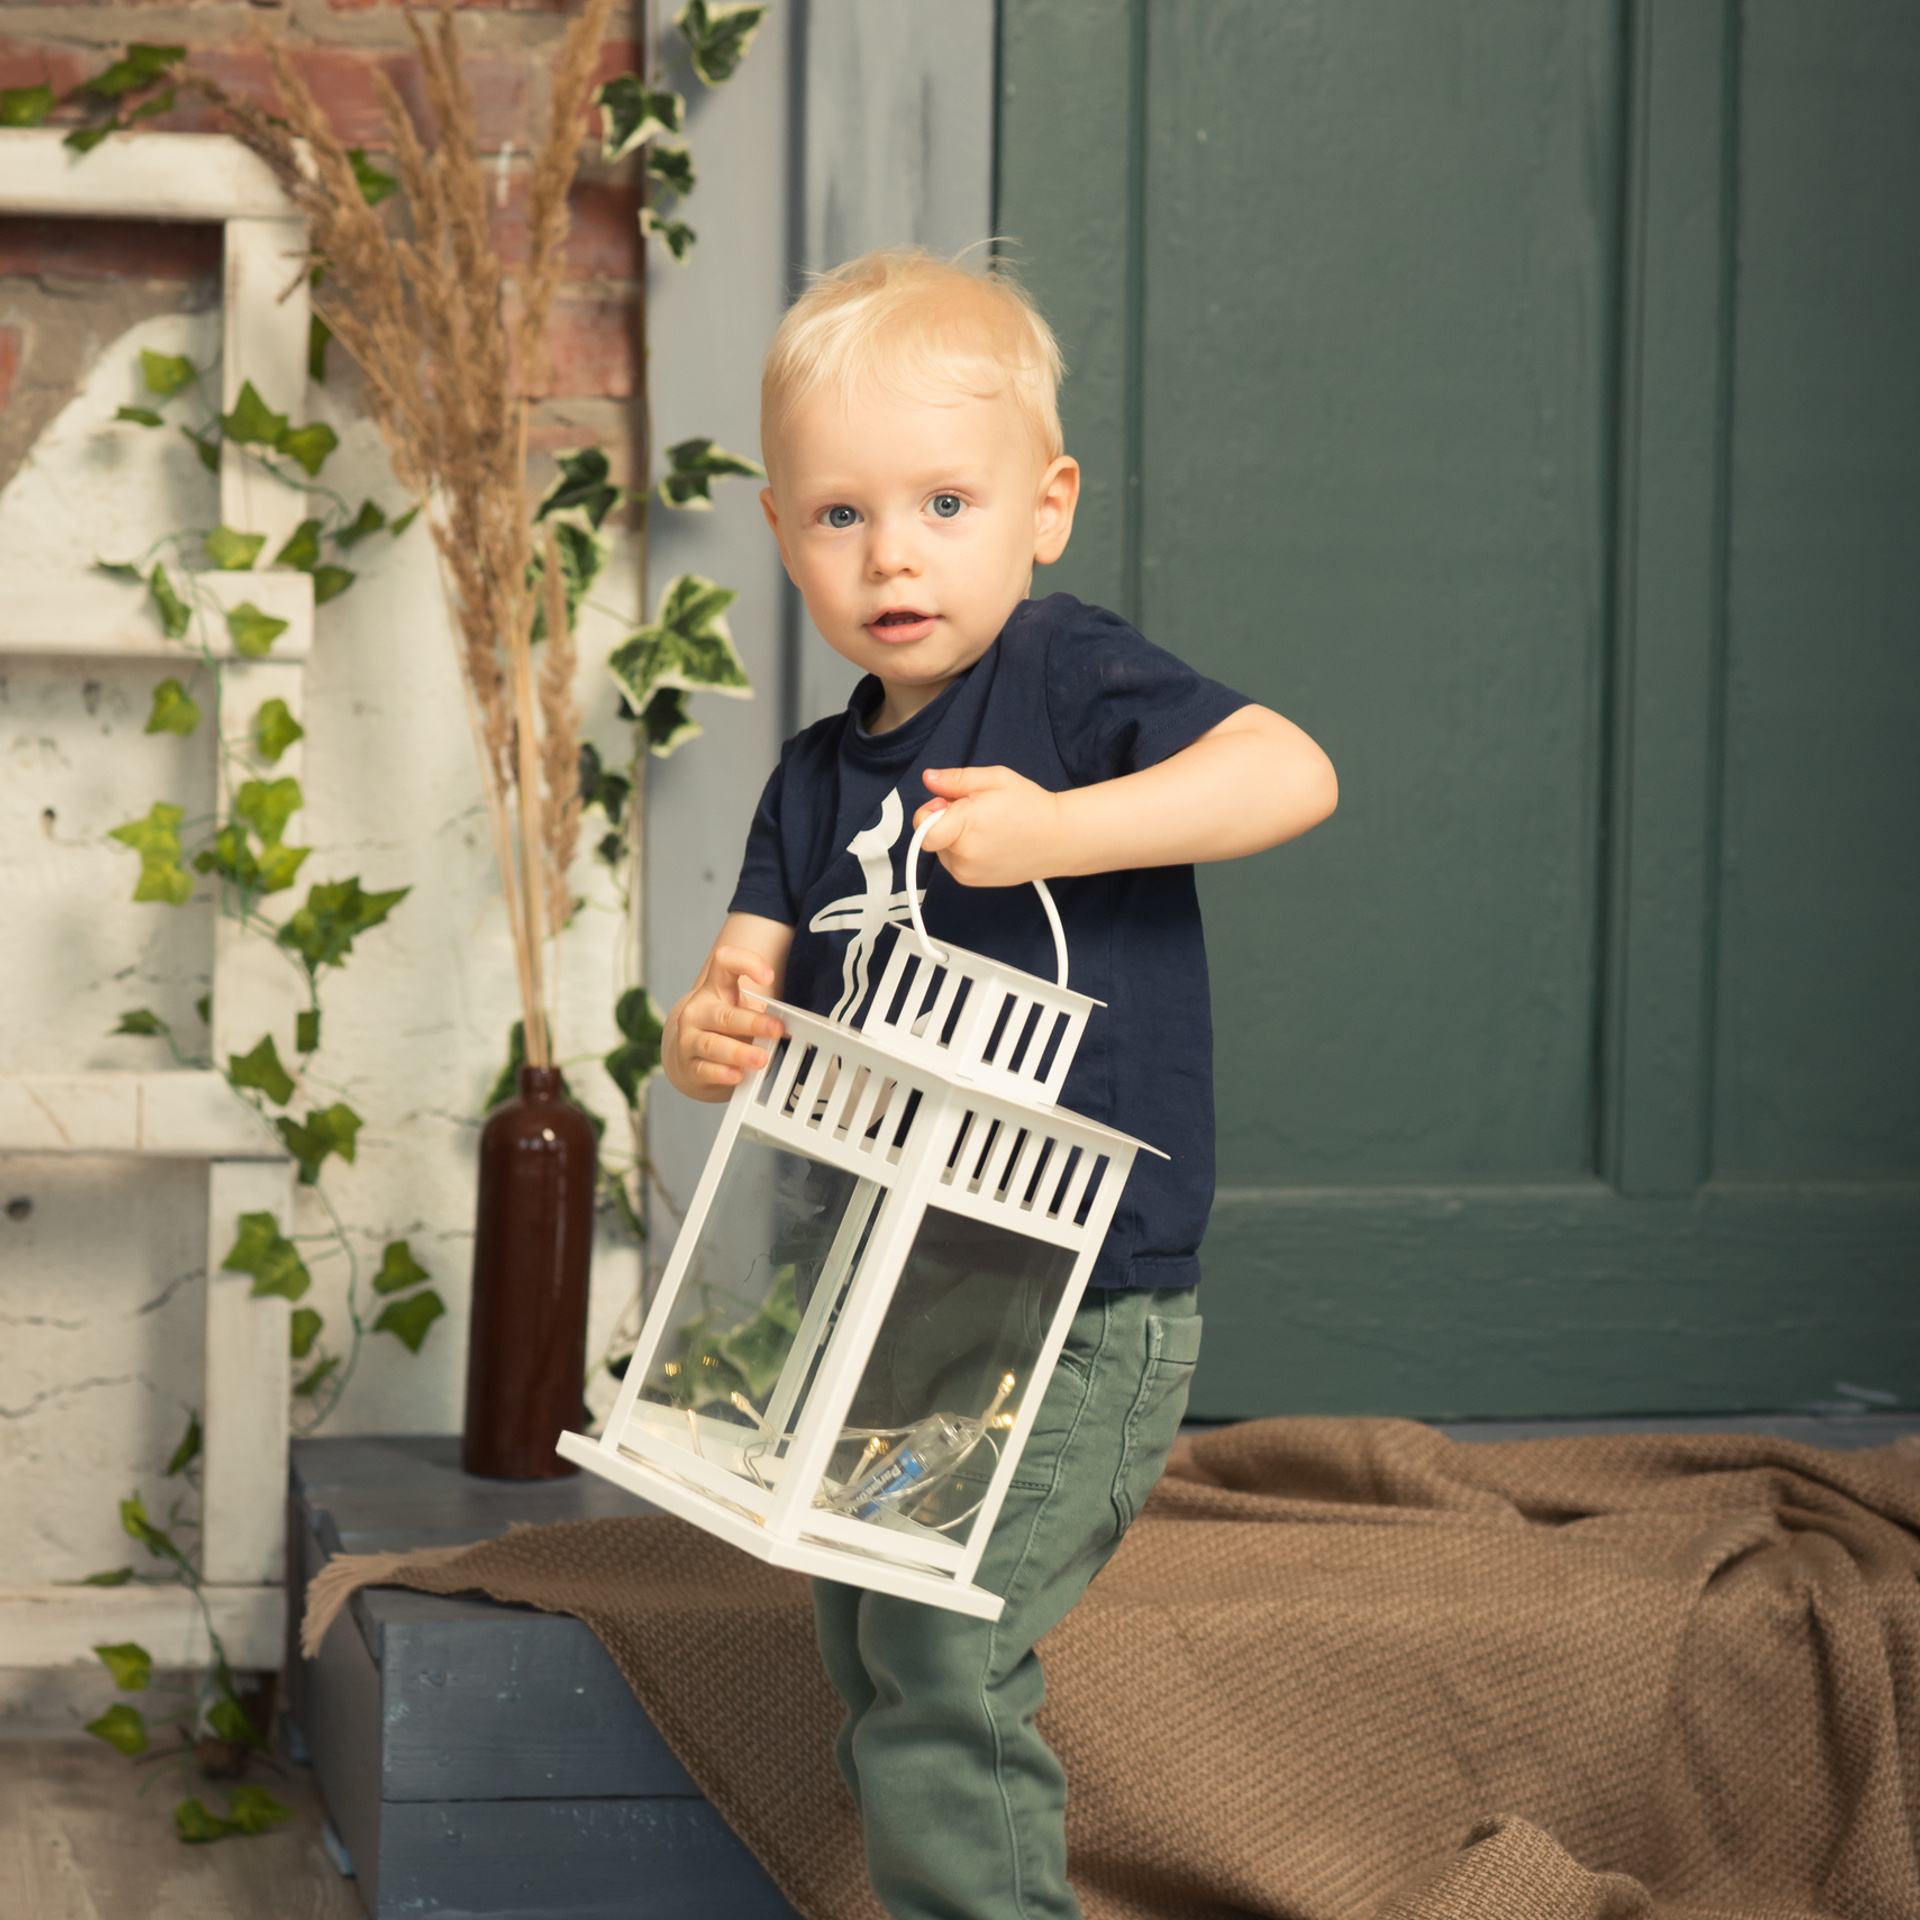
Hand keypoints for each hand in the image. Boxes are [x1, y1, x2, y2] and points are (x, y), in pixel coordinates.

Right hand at [666, 944, 785, 1096]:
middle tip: (777, 1029)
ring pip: (712, 1044)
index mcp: (715, 989)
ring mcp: (689, 1038)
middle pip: (724, 1014)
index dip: (746, 963)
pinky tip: (737, 1074)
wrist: (691, 1054)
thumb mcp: (743, 1011)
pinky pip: (705, 1069)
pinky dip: (722, 1073)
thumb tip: (797, 1028)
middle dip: (753, 1022)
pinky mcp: (689, 1065)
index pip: (724, 962)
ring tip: (761, 1058)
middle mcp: (699, 1011)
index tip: (769, 976)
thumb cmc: (724, 1028)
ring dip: (739, 1052)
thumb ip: (765, 1014)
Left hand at [913, 765, 1064, 887]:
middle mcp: (963, 856)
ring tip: (986, 827)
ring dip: (954, 836)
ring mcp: (967, 873)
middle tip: (975, 811)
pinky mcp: (972, 882)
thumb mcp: (994, 779)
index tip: (945, 803)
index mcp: (965, 827)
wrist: (1059, 839)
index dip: (929, 811)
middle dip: (945, 820)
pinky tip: (988, 841)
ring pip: (942, 849)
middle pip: (931, 835)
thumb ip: (956, 779)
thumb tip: (929, 779)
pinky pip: (954, 862)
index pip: (922, 828)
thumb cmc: (1030, 807)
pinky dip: (963, 850)